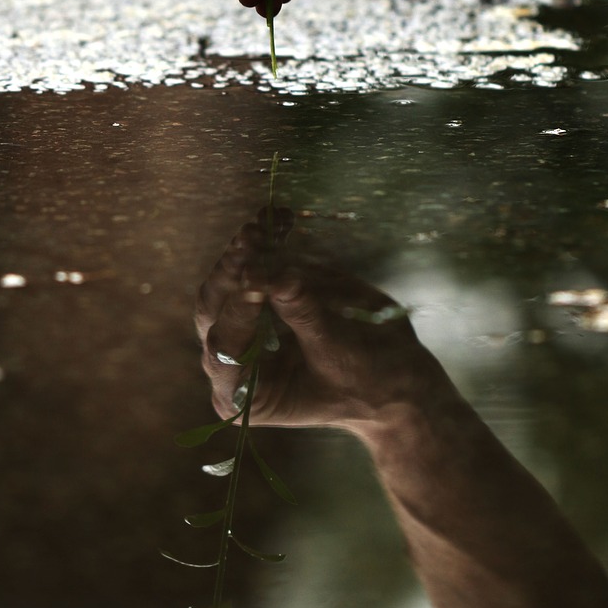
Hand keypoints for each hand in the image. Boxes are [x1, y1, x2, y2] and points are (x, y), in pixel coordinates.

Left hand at [194, 213, 443, 434]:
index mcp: (240, 392)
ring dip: (245, 249)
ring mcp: (246, 323)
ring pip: (230, 281)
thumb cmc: (365, 381)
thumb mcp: (337, 353)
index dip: (237, 313)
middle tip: (249, 242)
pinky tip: (279, 216)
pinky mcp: (265, 295)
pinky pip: (257, 263)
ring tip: (261, 224)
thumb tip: (274, 276)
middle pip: (215, 309)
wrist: (392, 376)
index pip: (224, 349)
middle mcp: (233, 357)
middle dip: (231, 273)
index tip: (255, 280)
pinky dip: (268, 239)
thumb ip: (303, 315)